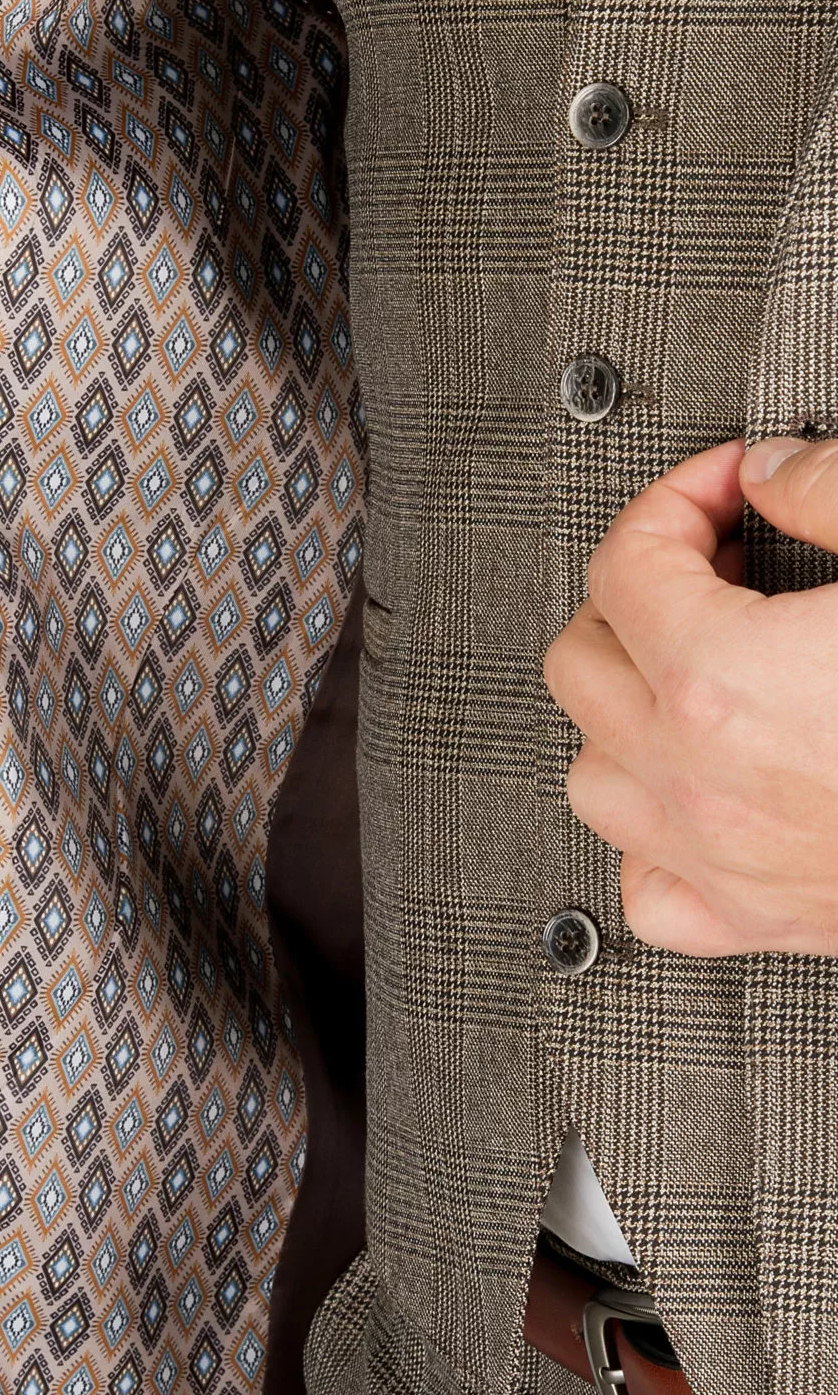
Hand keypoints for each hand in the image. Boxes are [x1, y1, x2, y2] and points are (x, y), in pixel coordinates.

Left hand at [544, 436, 837, 957]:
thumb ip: (834, 491)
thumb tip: (774, 474)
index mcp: (722, 680)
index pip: (626, 562)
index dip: (675, 499)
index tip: (728, 486)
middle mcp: (699, 777)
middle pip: (581, 659)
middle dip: (634, 592)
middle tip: (712, 561)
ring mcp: (722, 858)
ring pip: (593, 771)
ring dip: (625, 704)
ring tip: (694, 661)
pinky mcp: (762, 920)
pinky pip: (648, 884)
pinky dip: (652, 830)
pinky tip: (702, 784)